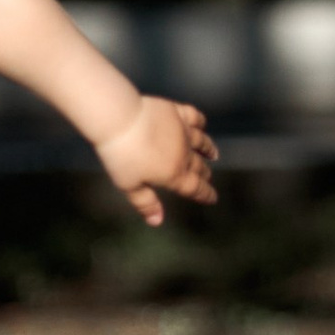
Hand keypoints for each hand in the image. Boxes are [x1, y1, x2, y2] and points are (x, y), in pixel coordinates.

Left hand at [92, 95, 218, 227]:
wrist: (120, 119)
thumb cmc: (121, 155)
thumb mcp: (129, 185)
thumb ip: (146, 203)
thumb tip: (157, 221)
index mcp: (173, 174)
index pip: (195, 188)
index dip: (205, 194)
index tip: (213, 198)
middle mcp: (182, 153)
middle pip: (198, 166)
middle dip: (204, 174)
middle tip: (207, 178)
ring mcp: (181, 131)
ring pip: (201, 142)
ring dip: (208, 149)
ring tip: (214, 154)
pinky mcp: (175, 112)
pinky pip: (194, 117)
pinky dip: (200, 122)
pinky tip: (202, 125)